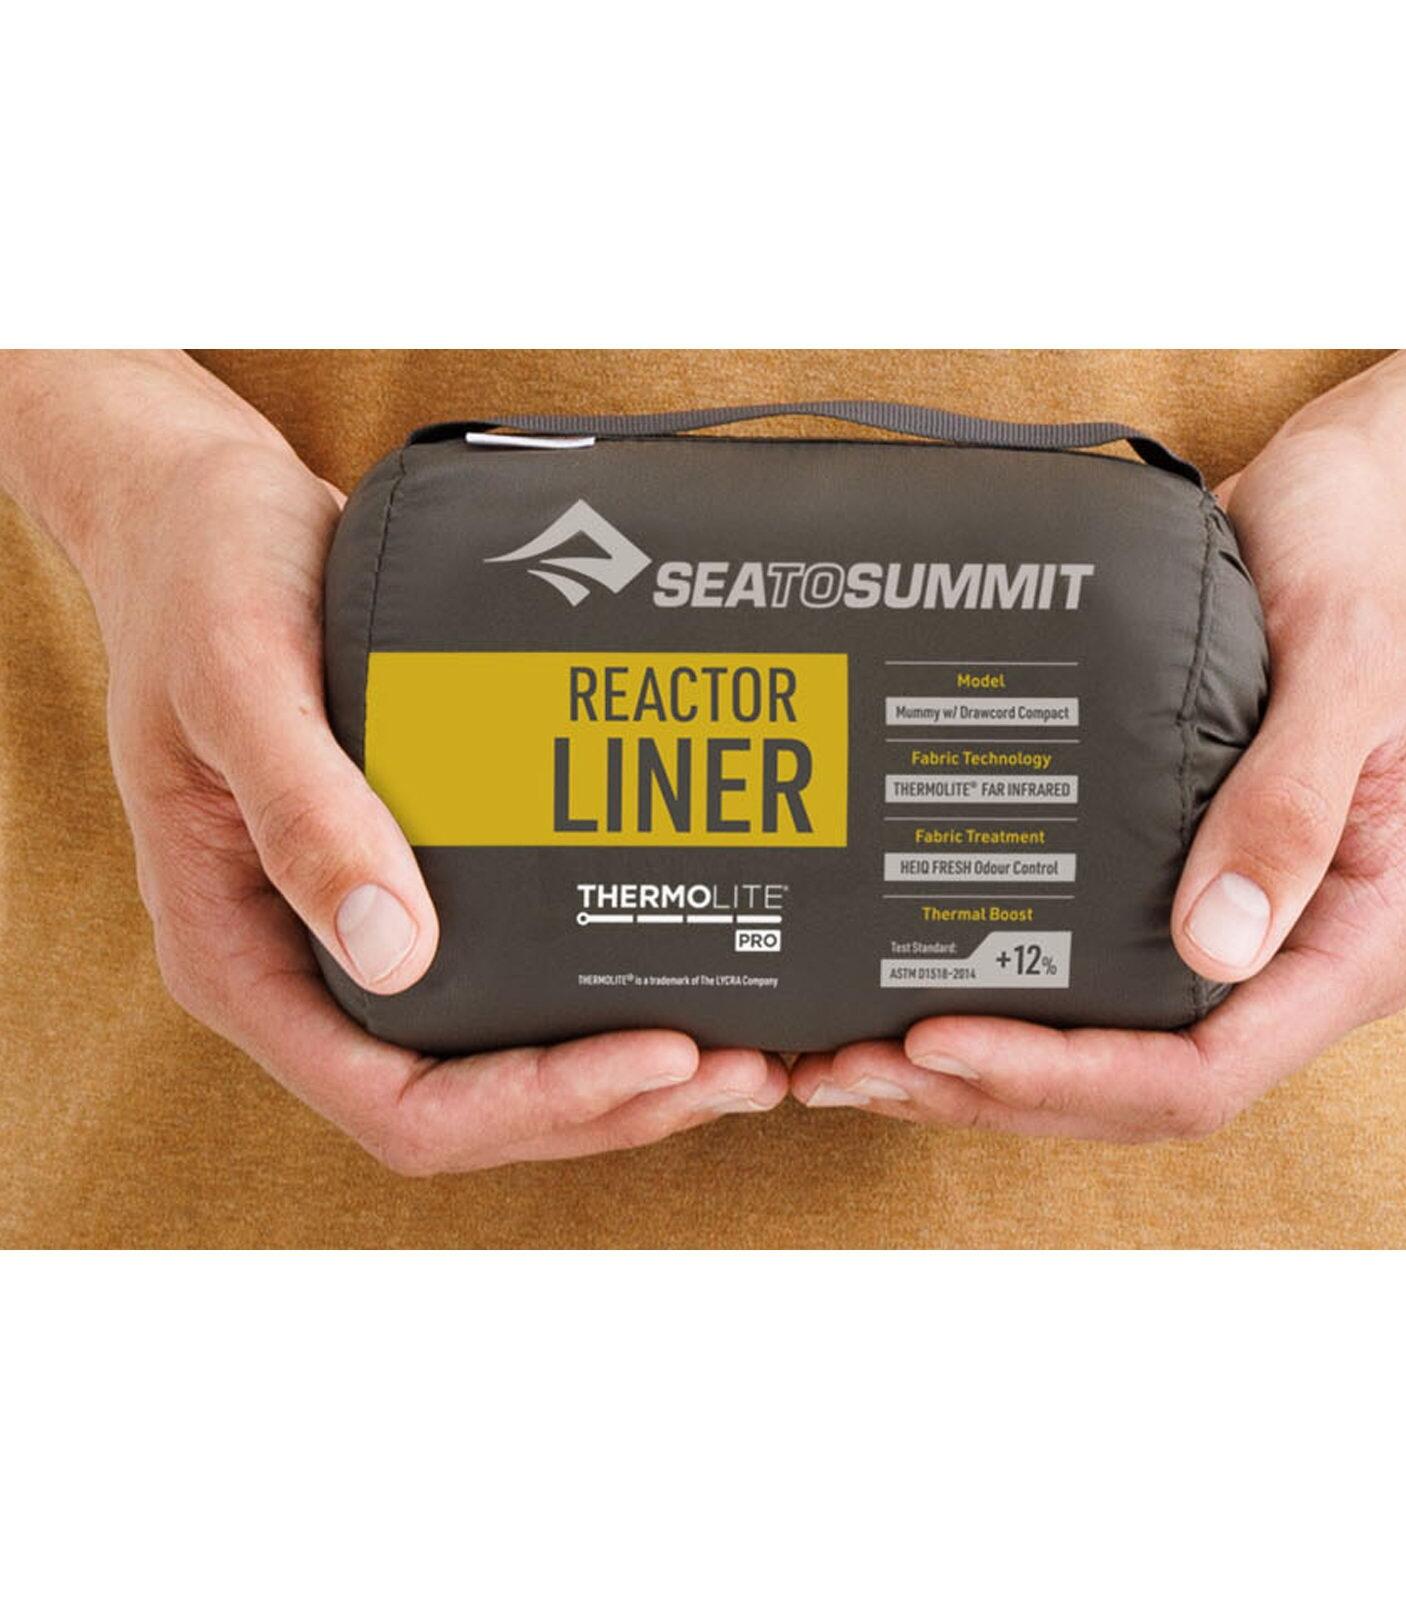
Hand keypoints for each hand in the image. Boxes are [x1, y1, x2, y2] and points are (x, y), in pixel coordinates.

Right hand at [1, 353, 783, 1170]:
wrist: (200, 513)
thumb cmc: (202, 585)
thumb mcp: (239, 683)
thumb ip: (306, 815)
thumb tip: (398, 951)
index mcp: (241, 958)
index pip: (397, 1103)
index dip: (536, 1103)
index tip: (660, 1052)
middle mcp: (306, 969)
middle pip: (470, 1108)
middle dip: (606, 1104)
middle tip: (741, 1066)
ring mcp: (360, 935)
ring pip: (498, 1065)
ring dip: (619, 1074)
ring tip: (741, 1047)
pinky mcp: (414, 887)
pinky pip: (508, 986)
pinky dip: (593, 1001)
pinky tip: (682, 972)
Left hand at [793, 352, 1405, 1139]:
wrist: (1366, 502)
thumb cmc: (1372, 572)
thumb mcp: (1348, 674)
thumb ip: (1289, 809)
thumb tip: (1217, 944)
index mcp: (1366, 934)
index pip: (1208, 1067)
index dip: (1068, 1074)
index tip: (943, 1039)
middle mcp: (1299, 954)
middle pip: (1138, 1087)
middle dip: (996, 1089)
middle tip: (859, 1066)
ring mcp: (1245, 929)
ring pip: (1108, 1055)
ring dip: (984, 1070)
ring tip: (858, 1059)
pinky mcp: (1184, 890)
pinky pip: (1096, 983)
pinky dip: (1008, 1004)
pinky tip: (917, 995)